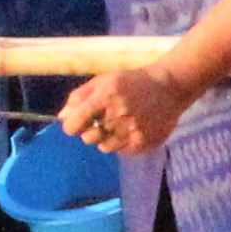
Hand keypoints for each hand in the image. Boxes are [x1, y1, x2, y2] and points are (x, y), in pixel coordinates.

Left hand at [61, 62, 194, 157]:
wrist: (169, 87)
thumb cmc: (132, 81)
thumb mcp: (104, 80)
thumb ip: (79, 97)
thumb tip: (61, 117)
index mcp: (105, 97)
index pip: (74, 124)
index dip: (73, 125)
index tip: (77, 123)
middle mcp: (117, 115)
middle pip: (88, 138)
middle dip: (91, 130)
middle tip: (103, 120)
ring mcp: (131, 131)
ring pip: (104, 147)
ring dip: (107, 137)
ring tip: (120, 123)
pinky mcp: (142, 143)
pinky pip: (120, 151)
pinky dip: (122, 142)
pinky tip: (132, 128)